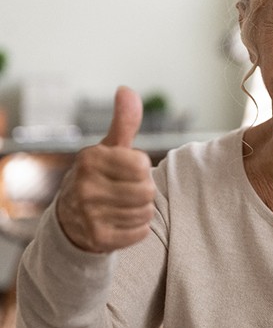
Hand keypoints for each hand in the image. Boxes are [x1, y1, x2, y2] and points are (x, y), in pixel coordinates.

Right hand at [57, 86, 155, 252]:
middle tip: (126, 190)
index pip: (143, 165)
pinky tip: (119, 222)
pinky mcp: (97, 238)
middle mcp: (85, 185)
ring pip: (146, 212)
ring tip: (122, 206)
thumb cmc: (100, 175)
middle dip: (143, 190)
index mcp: (90, 159)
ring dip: (140, 210)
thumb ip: (124, 121)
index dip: (142, 168)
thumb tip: (126, 89)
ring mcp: (88, 214)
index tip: (127, 170)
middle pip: (147, 191)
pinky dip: (137, 229)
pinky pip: (141, 232)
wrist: (71, 219)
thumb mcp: (110, 147)